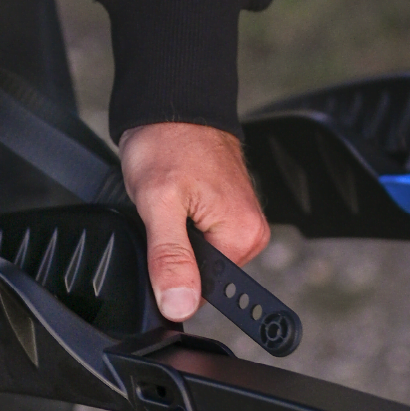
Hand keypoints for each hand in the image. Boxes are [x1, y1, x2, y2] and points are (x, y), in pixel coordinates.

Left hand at [120, 121, 269, 321]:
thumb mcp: (159, 204)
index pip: (205, 292)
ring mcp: (239, 221)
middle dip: (173, 255)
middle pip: (202, 276)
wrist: (170, 104)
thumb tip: (180, 306)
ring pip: (197, 258)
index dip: (173, 279)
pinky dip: (179, 226)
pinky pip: (199, 239)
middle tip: (162, 215)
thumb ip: (170, 259)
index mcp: (243, 236)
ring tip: (168, 204)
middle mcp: (250, 232)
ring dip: (174, 239)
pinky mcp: (226, 213)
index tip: (159, 247)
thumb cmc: (167, 143)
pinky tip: (174, 204)